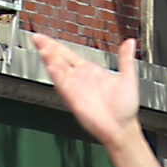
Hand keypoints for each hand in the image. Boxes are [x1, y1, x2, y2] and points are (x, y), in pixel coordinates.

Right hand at [31, 32, 140, 148]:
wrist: (122, 127)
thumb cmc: (125, 108)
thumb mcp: (128, 77)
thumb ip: (125, 59)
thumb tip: (130, 42)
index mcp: (89, 71)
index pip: (67, 54)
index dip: (55, 46)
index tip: (44, 38)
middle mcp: (79, 79)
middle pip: (58, 60)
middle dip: (47, 48)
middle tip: (36, 38)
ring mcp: (75, 89)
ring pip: (59, 71)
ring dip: (50, 60)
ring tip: (43, 49)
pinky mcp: (74, 100)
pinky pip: (64, 85)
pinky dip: (57, 76)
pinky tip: (52, 67)